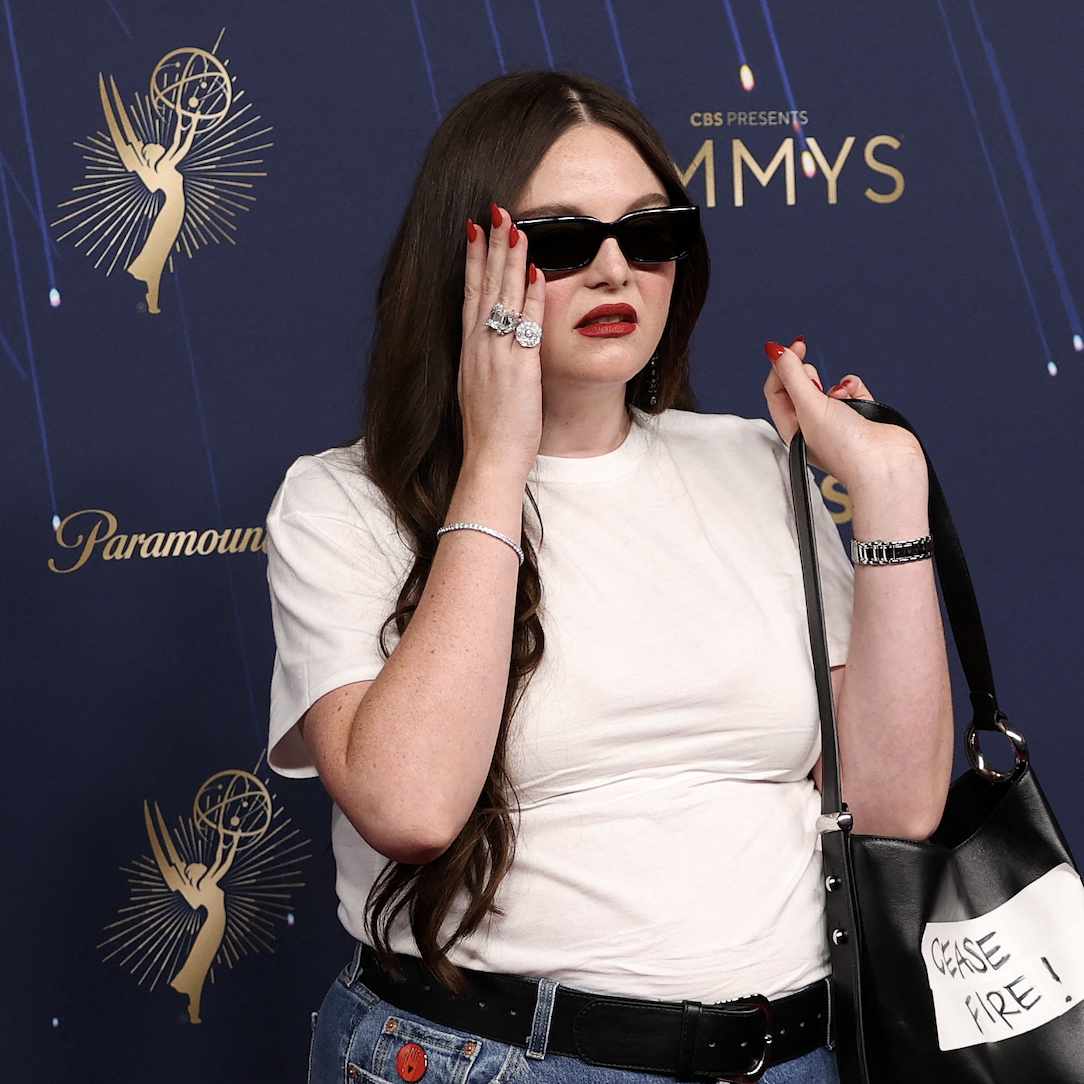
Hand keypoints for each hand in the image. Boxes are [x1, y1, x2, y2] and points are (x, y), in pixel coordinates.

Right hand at [460, 205, 546, 478]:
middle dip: (491, 246)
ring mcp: (498, 356)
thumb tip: (497, 344)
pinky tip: (540, 271)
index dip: (473, 259)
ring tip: (516, 226)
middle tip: (497, 209)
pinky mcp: (519, 369)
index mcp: (471, 350)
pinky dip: (533, 298)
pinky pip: (528, 326)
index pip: (471, 294)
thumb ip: (490, 361)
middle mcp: (480, 347)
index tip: (475, 228)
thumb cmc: (490, 432)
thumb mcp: (483, 389)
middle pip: (485, 285)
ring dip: (511, 260)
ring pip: (505, 297)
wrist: (490, 459)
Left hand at [762, 337, 925, 499]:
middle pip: (801, 388)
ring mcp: (838, 422)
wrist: (886, 466)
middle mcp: (812, 427)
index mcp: (791, 429)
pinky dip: (855, 387)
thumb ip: (792, 375)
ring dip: (835, 385)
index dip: (782, 366)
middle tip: (813, 376)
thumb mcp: (809, 405)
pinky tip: (856, 394)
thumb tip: (774, 350)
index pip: (776, 391)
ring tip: (840, 395)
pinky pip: (853, 391)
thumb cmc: (844, 448)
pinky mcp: (861, 416)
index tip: (795, 347)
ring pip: (830, 388)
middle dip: (807, 375)